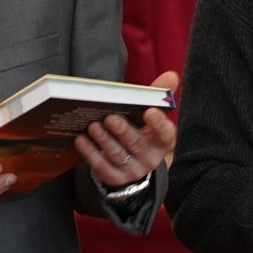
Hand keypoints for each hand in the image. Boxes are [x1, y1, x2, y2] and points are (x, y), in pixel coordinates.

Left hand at [78, 69, 177, 187]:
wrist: (131, 161)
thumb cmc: (140, 130)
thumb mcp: (149, 113)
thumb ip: (158, 94)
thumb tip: (171, 74)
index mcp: (162, 140)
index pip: (165, 133)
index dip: (159, 123)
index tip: (150, 111)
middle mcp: (150, 157)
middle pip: (137, 144)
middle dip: (123, 131)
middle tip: (110, 118)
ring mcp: (133, 170)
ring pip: (118, 155)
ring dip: (104, 141)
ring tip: (92, 126)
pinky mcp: (116, 177)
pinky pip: (102, 167)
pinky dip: (91, 154)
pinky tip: (81, 140)